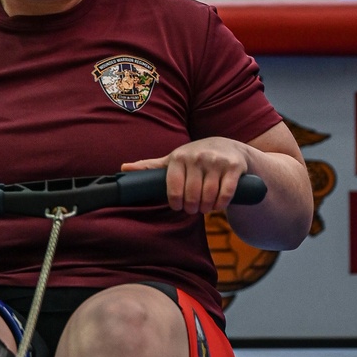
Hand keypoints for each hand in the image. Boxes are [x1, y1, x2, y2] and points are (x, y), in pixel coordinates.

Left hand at [121, 137, 251, 214]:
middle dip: (192, 207)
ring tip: (205, 207)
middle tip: (193, 209)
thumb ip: (150, 167)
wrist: (227, 147)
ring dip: (207, 207)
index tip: (178, 206)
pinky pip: (226, 193)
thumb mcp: (172, 160)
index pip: (173, 188)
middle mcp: (197, 157)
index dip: (175, 202)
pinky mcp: (233, 166)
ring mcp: (216, 161)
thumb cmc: (194, 158)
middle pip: (192, 194)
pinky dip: (221, 204)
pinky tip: (218, 204)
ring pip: (209, 195)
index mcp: (179, 157)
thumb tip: (122, 168)